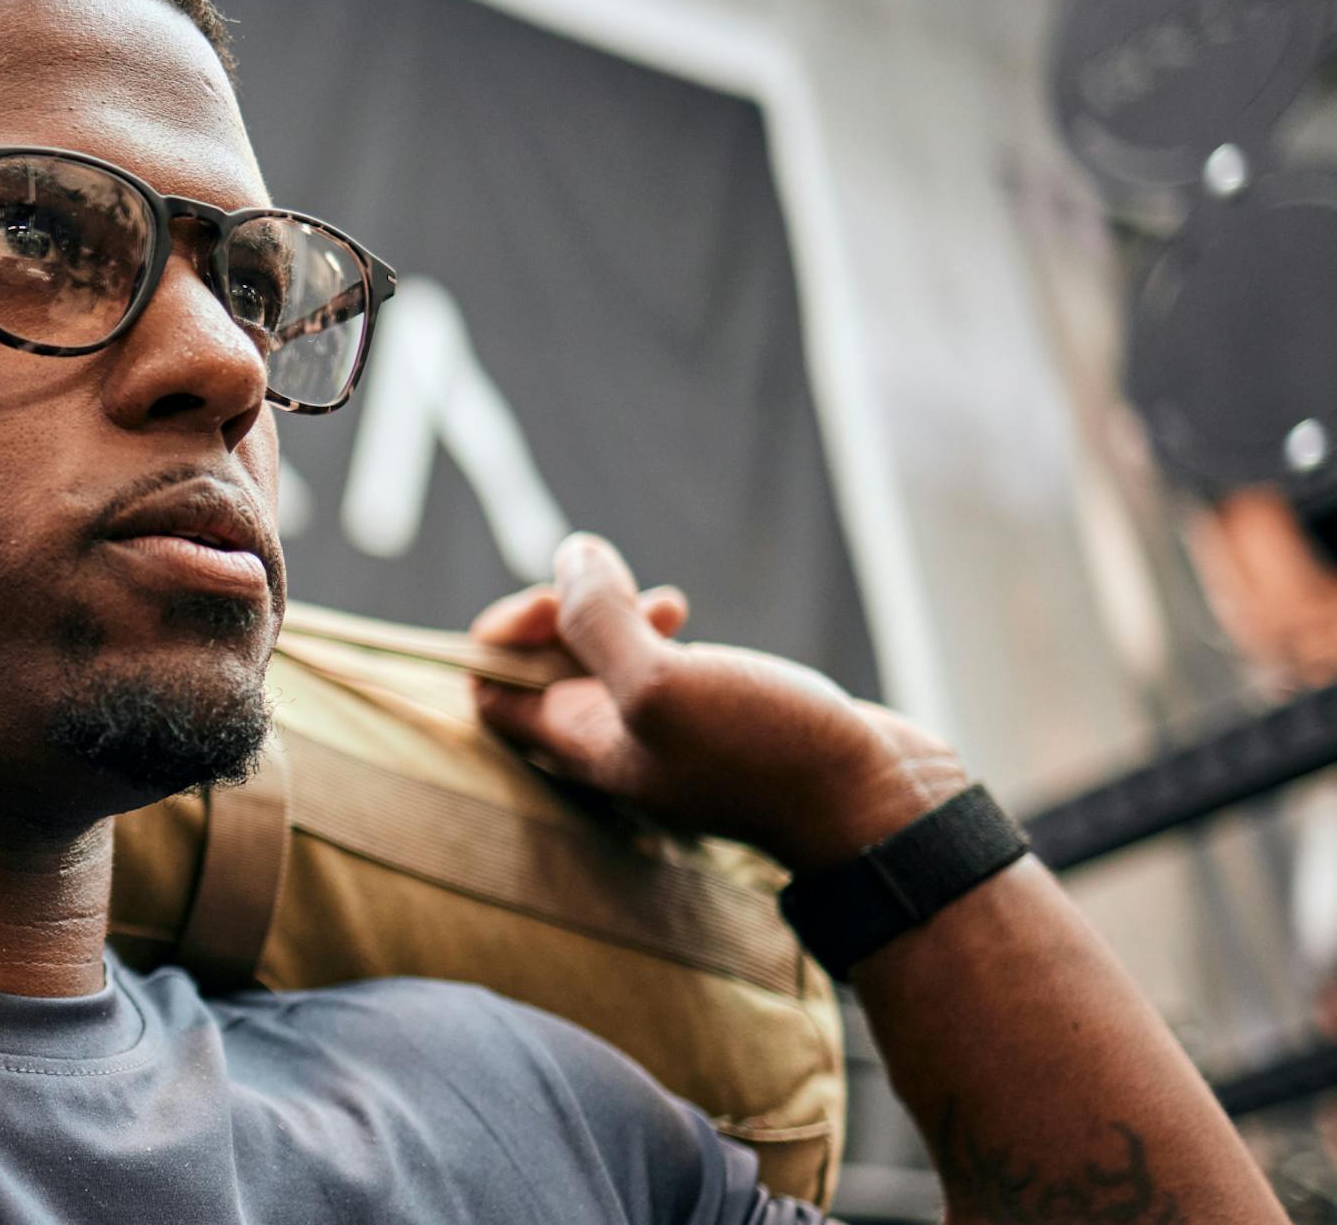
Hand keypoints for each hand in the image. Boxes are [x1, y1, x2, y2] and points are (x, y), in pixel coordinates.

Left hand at [467, 533, 968, 872]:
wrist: (874, 806)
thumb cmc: (765, 756)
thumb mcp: (661, 684)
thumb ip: (599, 623)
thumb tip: (570, 559)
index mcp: (579, 746)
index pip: (490, 693)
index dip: (501, 635)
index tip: (555, 601)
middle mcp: (611, 744)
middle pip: (540, 670)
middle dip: (562, 614)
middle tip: (608, 587)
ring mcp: (663, 733)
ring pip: (600, 663)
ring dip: (610, 615)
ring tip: (659, 600)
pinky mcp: (714, 718)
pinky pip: (653, 666)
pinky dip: (653, 630)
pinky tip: (681, 613)